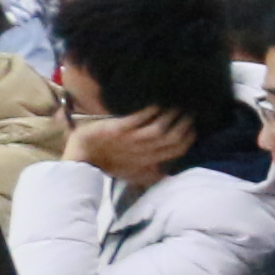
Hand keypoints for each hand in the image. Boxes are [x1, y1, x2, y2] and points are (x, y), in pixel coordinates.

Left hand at [68, 103, 192, 183]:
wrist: (81, 157)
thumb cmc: (108, 164)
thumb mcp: (134, 172)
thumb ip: (152, 171)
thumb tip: (171, 172)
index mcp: (149, 161)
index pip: (178, 149)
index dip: (189, 137)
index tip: (193, 125)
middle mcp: (143, 152)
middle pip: (172, 138)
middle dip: (184, 123)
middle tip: (188, 110)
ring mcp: (130, 140)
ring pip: (159, 129)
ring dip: (170, 115)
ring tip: (175, 104)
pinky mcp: (118, 129)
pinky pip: (139, 119)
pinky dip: (150, 110)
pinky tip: (156, 102)